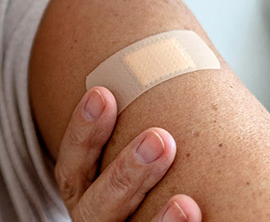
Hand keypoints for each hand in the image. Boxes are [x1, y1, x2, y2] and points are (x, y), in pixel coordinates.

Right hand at [55, 86, 201, 221]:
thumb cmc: (141, 184)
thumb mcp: (121, 157)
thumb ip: (139, 134)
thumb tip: (164, 64)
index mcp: (83, 194)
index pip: (73, 165)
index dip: (84, 131)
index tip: (102, 93)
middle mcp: (93, 220)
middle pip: (97, 205)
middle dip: (126, 173)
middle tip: (160, 139)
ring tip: (186, 203)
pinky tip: (195, 216)